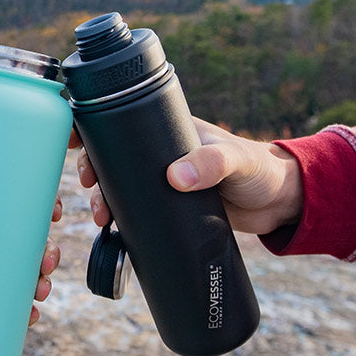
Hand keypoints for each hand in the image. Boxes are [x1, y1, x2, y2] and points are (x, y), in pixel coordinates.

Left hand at [0, 198, 62, 325]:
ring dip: (42, 284)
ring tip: (39, 293)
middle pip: (33, 246)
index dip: (46, 208)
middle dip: (49, 254)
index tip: (54, 211)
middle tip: (46, 262)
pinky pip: (8, 309)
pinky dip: (23, 314)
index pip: (21, 209)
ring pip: (26, 278)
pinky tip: (30, 317)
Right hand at [72, 118, 302, 234]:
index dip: (95, 130)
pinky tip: (112, 232)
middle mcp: (162, 156)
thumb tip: (174, 177)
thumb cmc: (260, 170)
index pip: (125, 123)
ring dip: (104, 201)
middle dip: (93, 171)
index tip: (75, 141)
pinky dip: (121, 222)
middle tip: (90, 187)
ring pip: (121, 189)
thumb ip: (210, 165)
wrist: (279, 204)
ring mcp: (165, 184)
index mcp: (172, 131)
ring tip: (102, 218)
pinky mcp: (171, 209)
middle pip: (114, 159)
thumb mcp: (235, 160)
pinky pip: (138, 213)